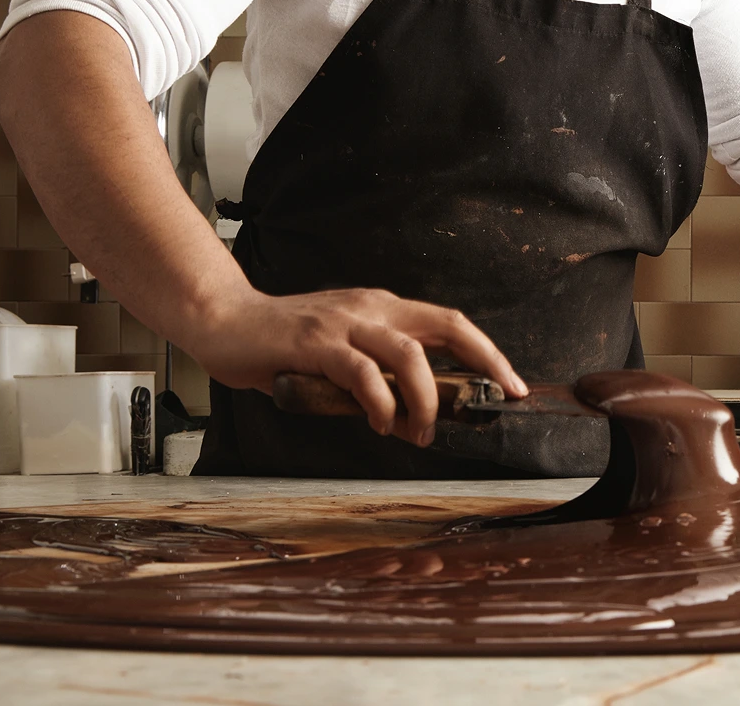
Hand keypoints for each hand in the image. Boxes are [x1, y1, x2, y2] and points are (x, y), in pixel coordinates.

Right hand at [185, 287, 526, 446]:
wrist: (225, 321)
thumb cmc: (283, 343)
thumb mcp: (342, 351)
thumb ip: (376, 371)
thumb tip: (414, 408)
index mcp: (384, 308)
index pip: (450, 324)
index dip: (488, 352)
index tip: (514, 385)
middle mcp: (372, 308)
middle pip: (446, 327)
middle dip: (484, 364)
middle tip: (499, 401)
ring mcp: (344, 322)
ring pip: (409, 355)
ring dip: (426, 400)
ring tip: (420, 433)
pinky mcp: (315, 343)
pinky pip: (361, 373)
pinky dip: (379, 403)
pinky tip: (380, 424)